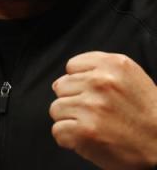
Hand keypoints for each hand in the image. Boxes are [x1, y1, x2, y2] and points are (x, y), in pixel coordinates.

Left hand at [50, 51, 156, 168]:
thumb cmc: (147, 114)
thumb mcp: (130, 78)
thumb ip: (99, 70)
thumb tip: (65, 77)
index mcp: (113, 65)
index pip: (71, 67)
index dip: (80, 83)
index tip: (95, 94)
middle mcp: (101, 82)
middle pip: (61, 87)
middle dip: (74, 101)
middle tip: (97, 113)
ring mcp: (91, 106)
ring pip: (56, 109)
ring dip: (71, 120)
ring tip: (94, 126)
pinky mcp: (85, 130)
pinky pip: (58, 131)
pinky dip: (69, 139)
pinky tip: (89, 139)